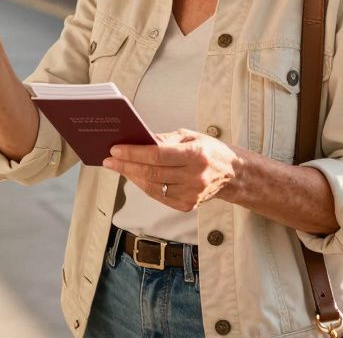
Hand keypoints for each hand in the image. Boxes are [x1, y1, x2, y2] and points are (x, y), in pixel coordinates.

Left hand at [103, 129, 242, 211]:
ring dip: (132, 176)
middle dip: (126, 165)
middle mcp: (195, 176)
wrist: (233, 174)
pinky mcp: (188, 205)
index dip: (133, 153)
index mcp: (196, 155)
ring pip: (152, 187)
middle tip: (109, 159)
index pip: (157, 155)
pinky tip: (134, 177)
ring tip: (118, 166)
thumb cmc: (209, 150)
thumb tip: (137, 141)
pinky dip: (144, 186)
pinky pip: (158, 196)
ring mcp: (191, 194)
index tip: (115, 149)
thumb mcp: (189, 136)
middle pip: (152, 172)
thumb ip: (164, 140)